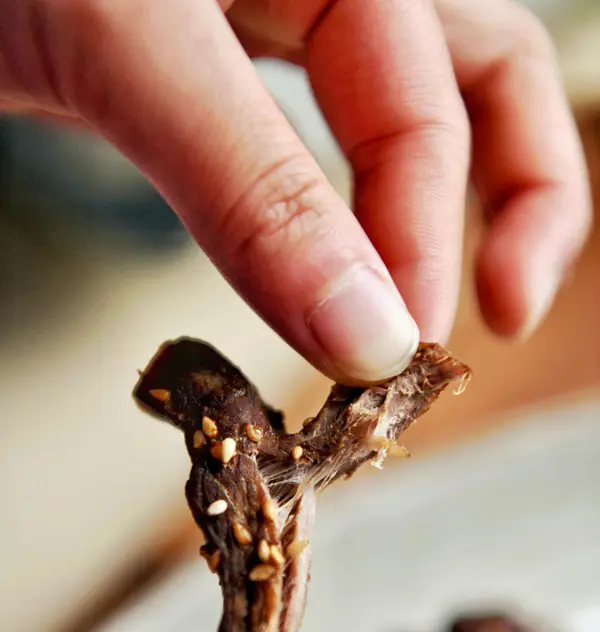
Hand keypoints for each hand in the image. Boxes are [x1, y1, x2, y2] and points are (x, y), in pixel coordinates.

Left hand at [0, 0, 590, 382]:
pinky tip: (365, 255)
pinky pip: (334, 122)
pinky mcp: (226, 57)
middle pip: (476, 79)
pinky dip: (366, 197)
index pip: (432, 98)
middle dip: (494, 211)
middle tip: (466, 336)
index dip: (423, 241)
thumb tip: (362, 331)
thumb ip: (247, 183)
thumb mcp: (125, 46)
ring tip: (462, 300)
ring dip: (460, 202)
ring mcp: (283, 5)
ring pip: (429, 98)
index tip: (391, 358)